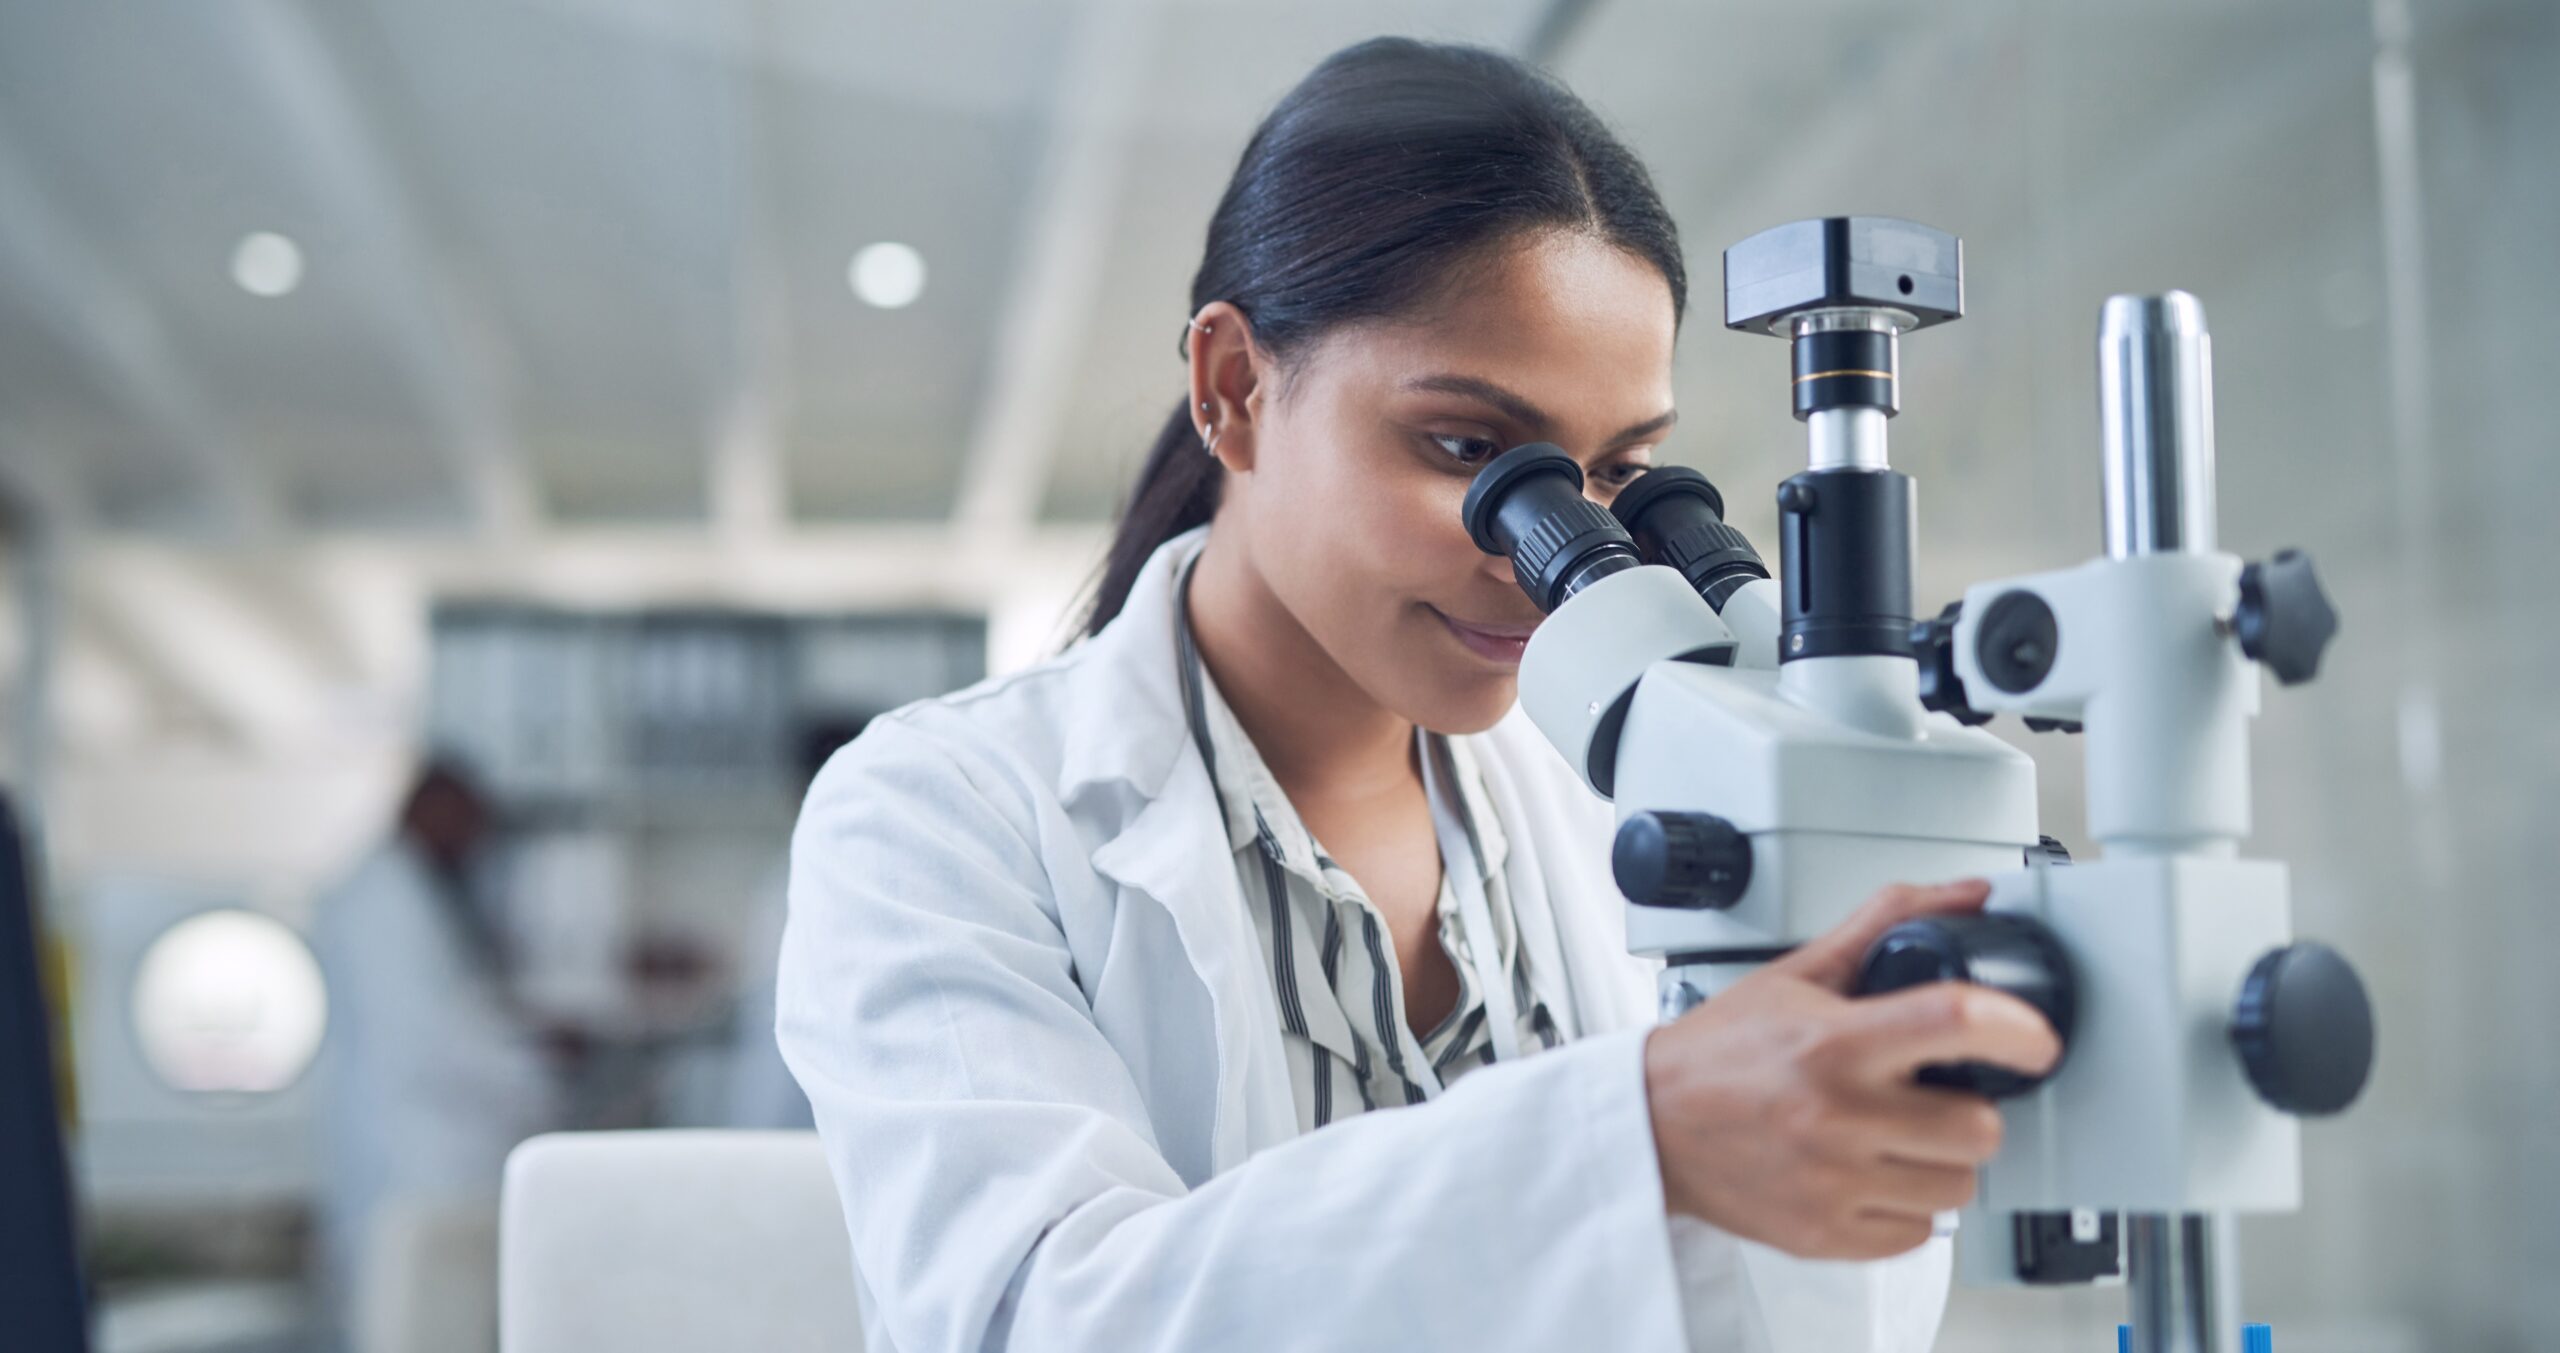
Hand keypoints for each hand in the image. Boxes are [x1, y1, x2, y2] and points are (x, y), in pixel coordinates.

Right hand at [1642, 879, 2061, 1259]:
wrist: (1650, 1127)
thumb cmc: (1719, 1053)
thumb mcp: (1798, 975)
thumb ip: (1884, 927)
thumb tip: (1963, 897)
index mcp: (1833, 1043)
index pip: (1955, 1021)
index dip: (2017, 1029)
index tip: (2036, 1039)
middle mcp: (1835, 1116)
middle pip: (1979, 1128)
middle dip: (1970, 1110)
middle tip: (1934, 1097)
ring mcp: (1833, 1183)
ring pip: (1958, 1188)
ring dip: (1940, 1163)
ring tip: (1897, 1137)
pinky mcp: (1826, 1235)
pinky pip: (1918, 1234)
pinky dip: (1906, 1208)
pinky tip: (1872, 1175)